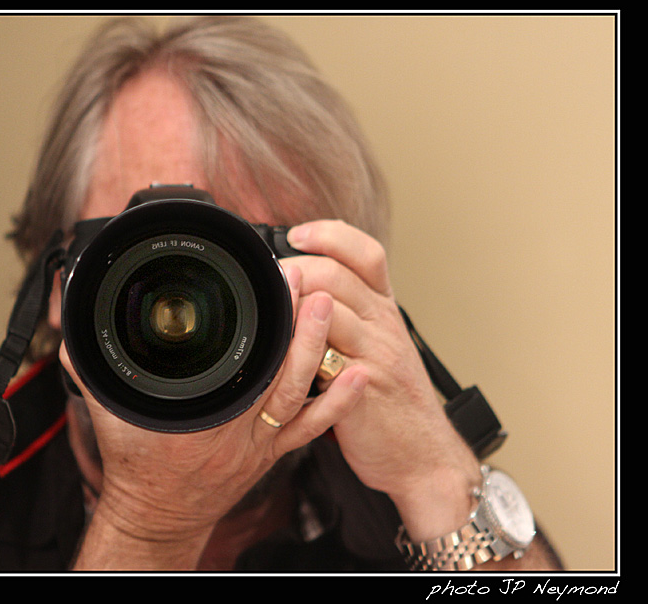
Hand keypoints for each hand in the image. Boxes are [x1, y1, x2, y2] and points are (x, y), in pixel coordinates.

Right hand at [59, 265, 370, 567]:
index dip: (257, 322)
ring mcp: (256, 442)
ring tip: (327, 306)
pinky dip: (336, 404)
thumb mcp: (105, 406)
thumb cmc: (133, 462)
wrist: (157, 514)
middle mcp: (231, 430)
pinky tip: (356, 376)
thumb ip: (89, 359)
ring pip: (295, 394)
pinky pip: (310, 429)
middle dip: (294, 326)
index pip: (230, 361)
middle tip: (307, 282)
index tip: (269, 282)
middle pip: (271, 371)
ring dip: (314, 350)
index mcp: (193, 416)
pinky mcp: (272, 452)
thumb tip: (72, 316)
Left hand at [284, 221, 481, 540]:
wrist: (423, 454)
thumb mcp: (380, 346)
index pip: (366, 253)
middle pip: (336, 275)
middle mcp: (385, 326)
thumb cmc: (390, 399)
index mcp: (386, 310)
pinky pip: (323, 360)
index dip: (330, 235)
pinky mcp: (361, 390)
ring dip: (289, 305)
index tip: (295, 234)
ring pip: (328, 310)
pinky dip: (295, 350)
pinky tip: (274, 350)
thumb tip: (300, 287)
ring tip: (265, 311)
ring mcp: (376, 356)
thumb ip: (349, 316)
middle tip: (268, 281)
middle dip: (295, 270)